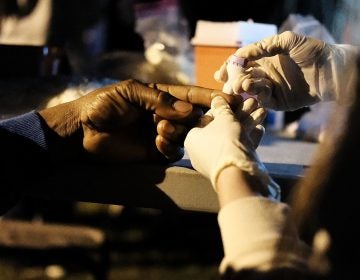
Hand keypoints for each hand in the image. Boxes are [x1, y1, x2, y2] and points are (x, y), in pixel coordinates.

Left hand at [38, 79, 234, 162]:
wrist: (81, 132)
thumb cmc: (101, 106)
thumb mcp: (128, 92)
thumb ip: (158, 99)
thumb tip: (186, 110)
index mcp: (159, 96)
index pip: (189, 95)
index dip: (209, 97)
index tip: (229, 100)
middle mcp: (163, 115)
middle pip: (192, 116)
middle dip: (197, 118)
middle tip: (197, 120)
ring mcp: (159, 134)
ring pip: (185, 135)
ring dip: (179, 132)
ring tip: (162, 129)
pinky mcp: (153, 152)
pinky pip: (172, 151)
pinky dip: (170, 147)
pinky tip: (158, 142)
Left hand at [184, 96, 279, 199]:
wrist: (238, 174)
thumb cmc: (225, 141)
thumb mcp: (224, 118)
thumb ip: (221, 107)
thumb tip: (217, 99)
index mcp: (192, 139)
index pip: (206, 118)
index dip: (223, 106)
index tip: (236, 99)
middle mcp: (200, 151)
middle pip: (222, 127)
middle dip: (240, 114)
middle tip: (254, 102)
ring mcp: (215, 161)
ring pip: (233, 138)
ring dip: (248, 124)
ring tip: (263, 111)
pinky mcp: (229, 169)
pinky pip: (238, 150)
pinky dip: (249, 139)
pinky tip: (260, 129)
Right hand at [214, 31, 358, 109]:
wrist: (330, 69)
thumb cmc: (311, 51)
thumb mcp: (288, 40)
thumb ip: (265, 45)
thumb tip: (243, 53)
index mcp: (263, 61)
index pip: (240, 65)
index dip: (229, 69)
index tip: (219, 74)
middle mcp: (264, 75)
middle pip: (241, 79)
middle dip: (233, 81)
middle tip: (229, 84)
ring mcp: (269, 89)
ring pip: (249, 91)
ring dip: (243, 88)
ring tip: (241, 85)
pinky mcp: (277, 103)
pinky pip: (262, 100)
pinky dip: (256, 95)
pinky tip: (254, 90)